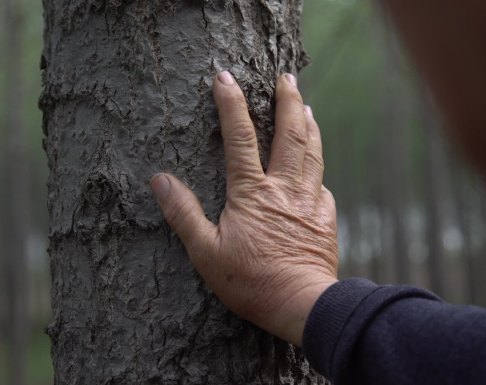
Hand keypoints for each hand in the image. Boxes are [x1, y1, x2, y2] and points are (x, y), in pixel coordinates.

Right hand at [150, 71, 338, 345]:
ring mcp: (309, 200)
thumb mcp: (205, 252)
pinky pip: (322, 183)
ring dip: (308, 125)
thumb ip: (183, 213)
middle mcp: (284, 188)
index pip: (240, 137)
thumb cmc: (250, 281)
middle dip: (287, 101)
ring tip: (306, 106)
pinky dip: (317, 166)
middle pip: (289, 134)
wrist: (301, 303)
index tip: (224, 78)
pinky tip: (315, 164)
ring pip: (311, 152)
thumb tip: (160, 180)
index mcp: (252, 192)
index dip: (231, 104)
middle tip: (287, 77)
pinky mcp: (325, 216)